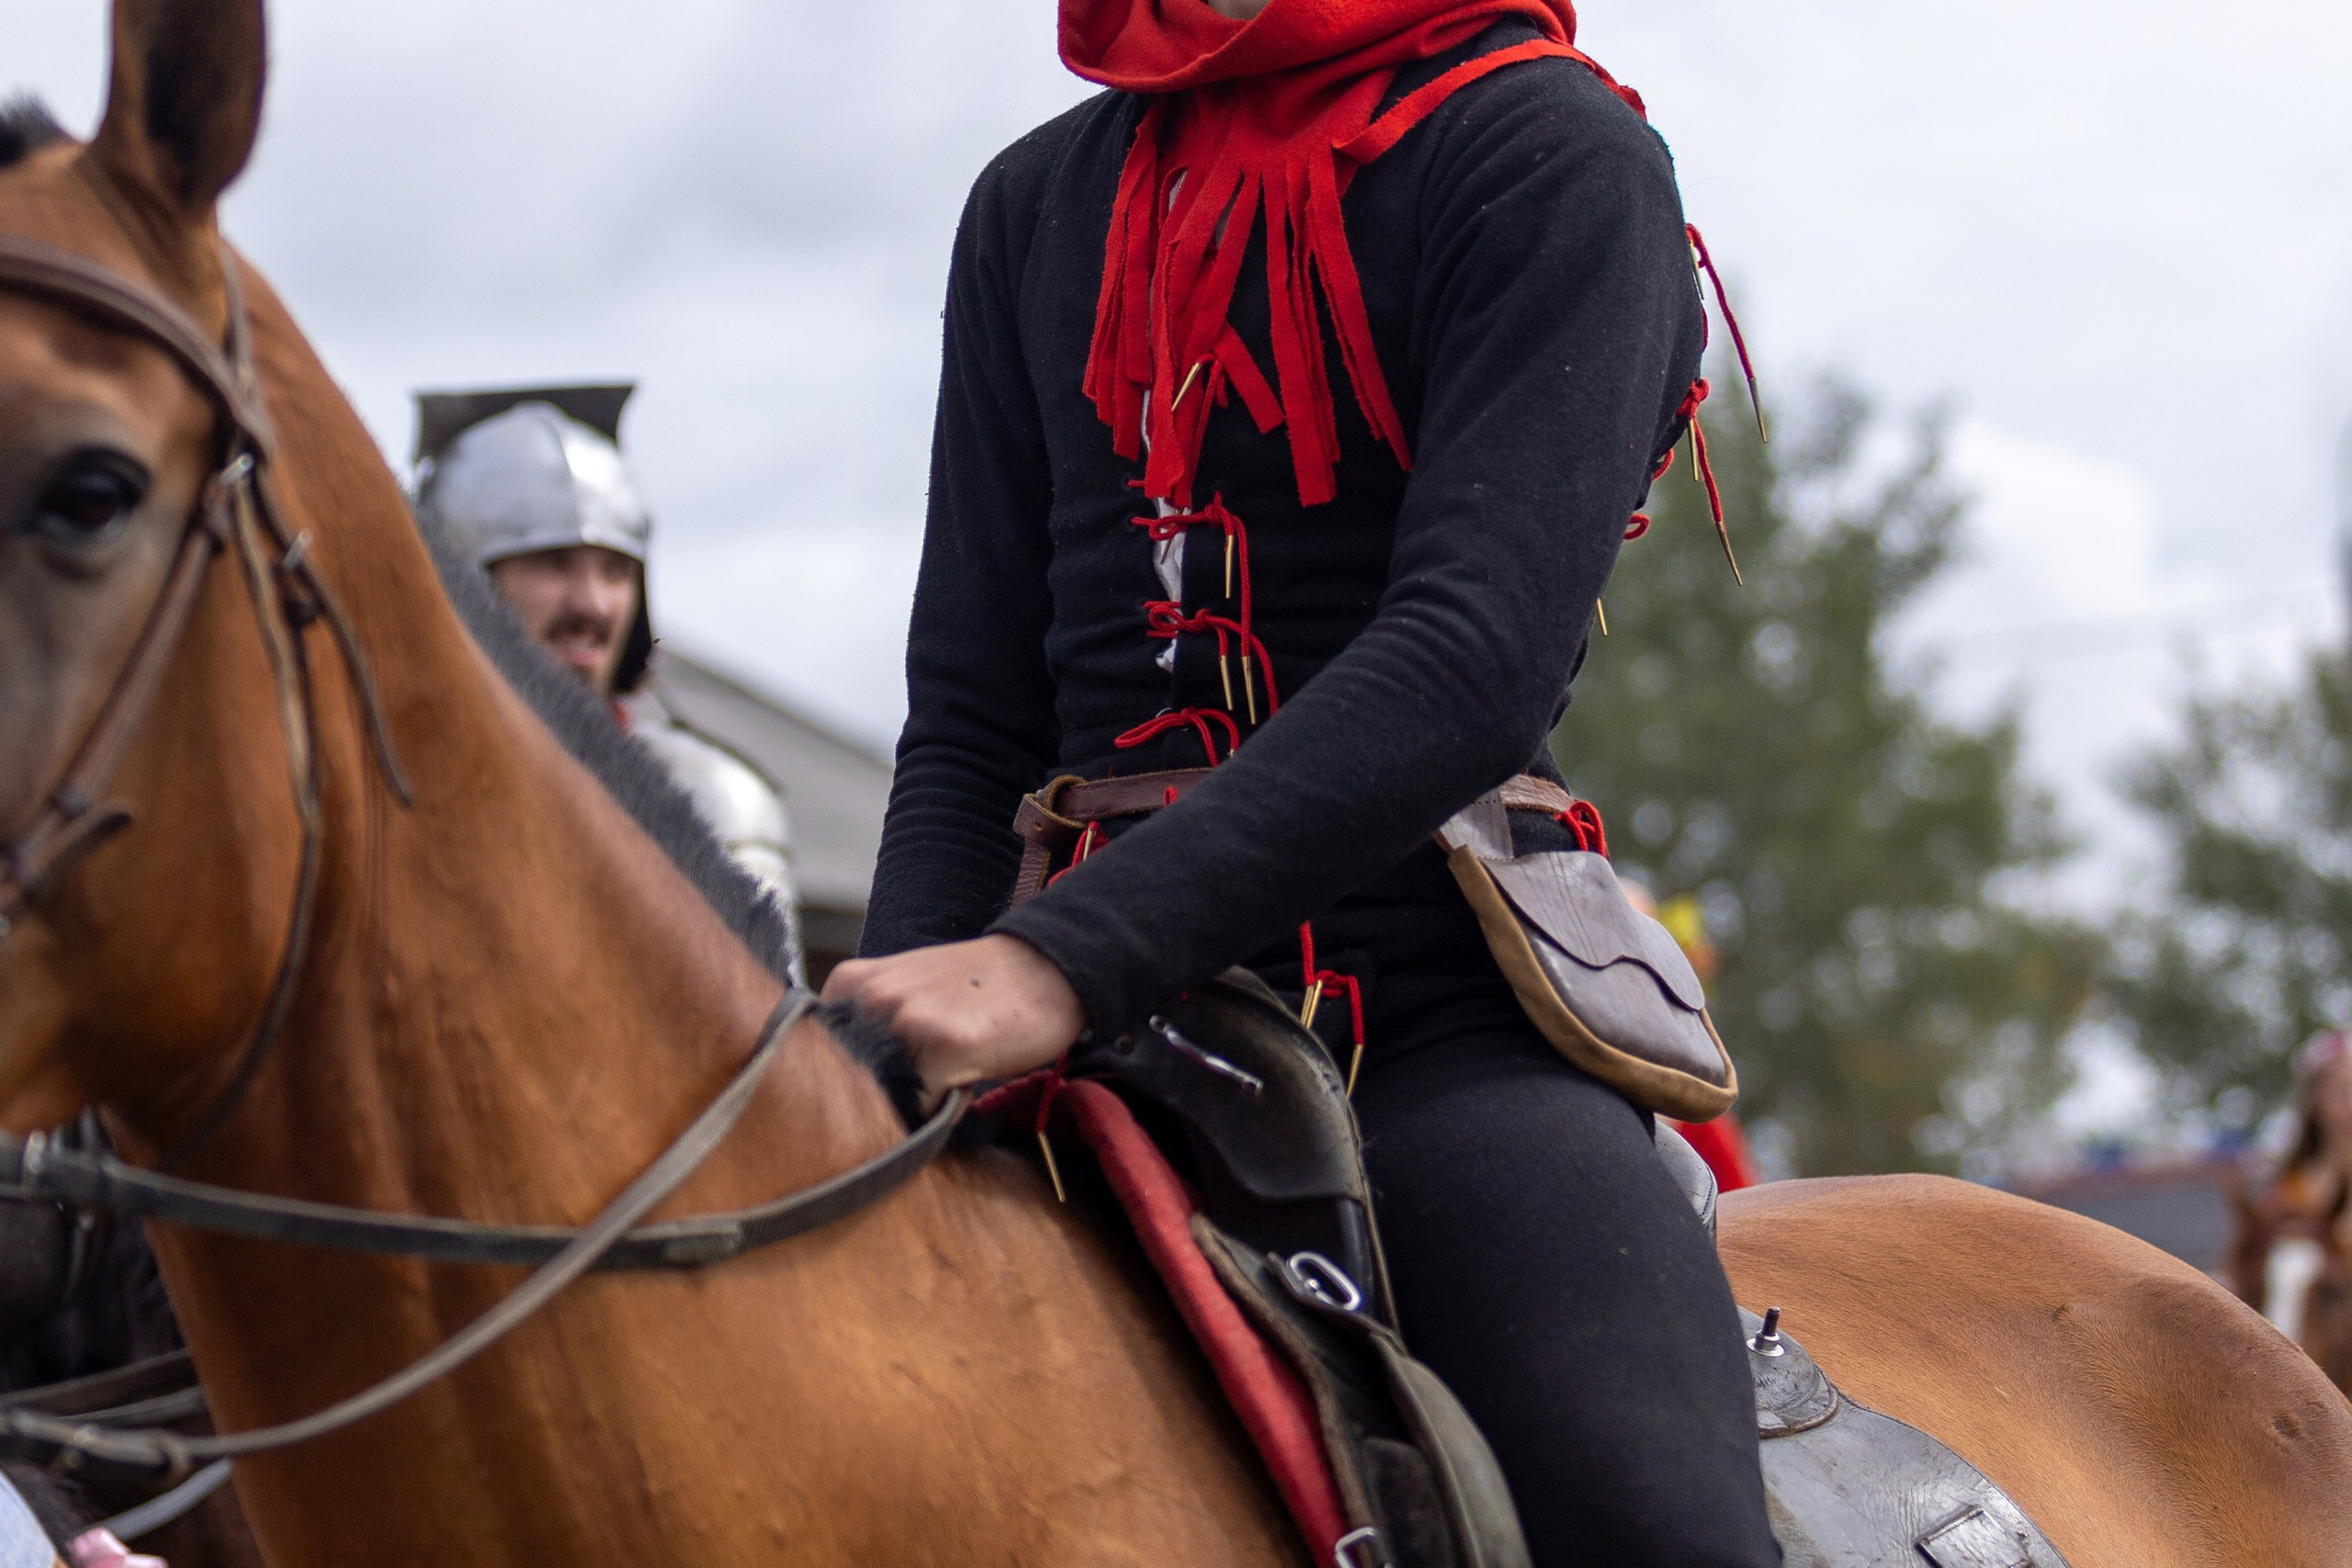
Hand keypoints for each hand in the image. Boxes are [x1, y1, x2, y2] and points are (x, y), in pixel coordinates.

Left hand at [822, 935, 1085, 1107]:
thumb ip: (868, 1026)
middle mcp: (868, 996)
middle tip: (928, 1075)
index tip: (892, 1072)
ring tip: (951, 1070)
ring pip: (886, 1099)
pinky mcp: (942, 1044)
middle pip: (850, 1085)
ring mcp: (903, 1018)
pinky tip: (969, 1075)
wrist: (1047, 966)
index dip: (860, 1079)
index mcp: (849, 981)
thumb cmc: (978, 988)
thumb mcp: (906, 992)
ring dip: (915, 1102)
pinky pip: (924, 1109)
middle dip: (886, 1095)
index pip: (823, 1061)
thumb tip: (839, 1089)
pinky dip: (944, 1109)